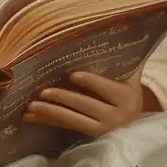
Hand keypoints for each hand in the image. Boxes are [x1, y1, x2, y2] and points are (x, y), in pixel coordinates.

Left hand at [23, 67, 155, 136]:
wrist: (135, 122)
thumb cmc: (130, 92)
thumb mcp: (133, 78)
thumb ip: (130, 59)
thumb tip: (129, 29)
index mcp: (127, 98)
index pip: (106, 88)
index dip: (90, 82)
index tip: (72, 75)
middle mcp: (115, 117)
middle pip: (86, 105)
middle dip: (64, 98)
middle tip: (44, 91)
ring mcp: (101, 130)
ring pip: (73, 120)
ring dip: (51, 113)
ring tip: (32, 106)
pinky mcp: (88, 137)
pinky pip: (66, 127)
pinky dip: (48, 121)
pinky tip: (31, 117)